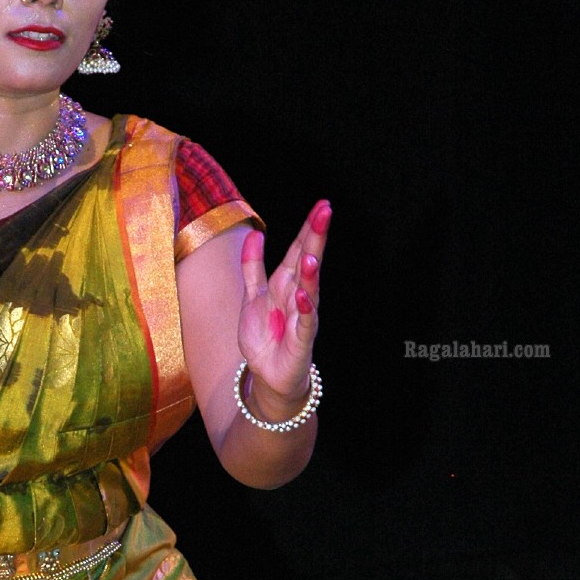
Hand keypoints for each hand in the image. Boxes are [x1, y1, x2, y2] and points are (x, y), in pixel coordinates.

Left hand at [238, 200, 330, 416]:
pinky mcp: (301, 341)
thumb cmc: (266, 335)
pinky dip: (306, 309)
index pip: (299, 251)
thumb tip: (255, 234)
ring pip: (310, 291)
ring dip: (312, 273)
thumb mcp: (252, 296)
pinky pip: (305, 323)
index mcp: (286, 284)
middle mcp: (299, 296)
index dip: (308, 228)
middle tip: (326, 211)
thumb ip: (252, 266)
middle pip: (308, 262)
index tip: (322, 204)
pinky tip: (305, 295)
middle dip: (316, 238)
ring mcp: (303, 318)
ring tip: (313, 254)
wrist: (268, 375)